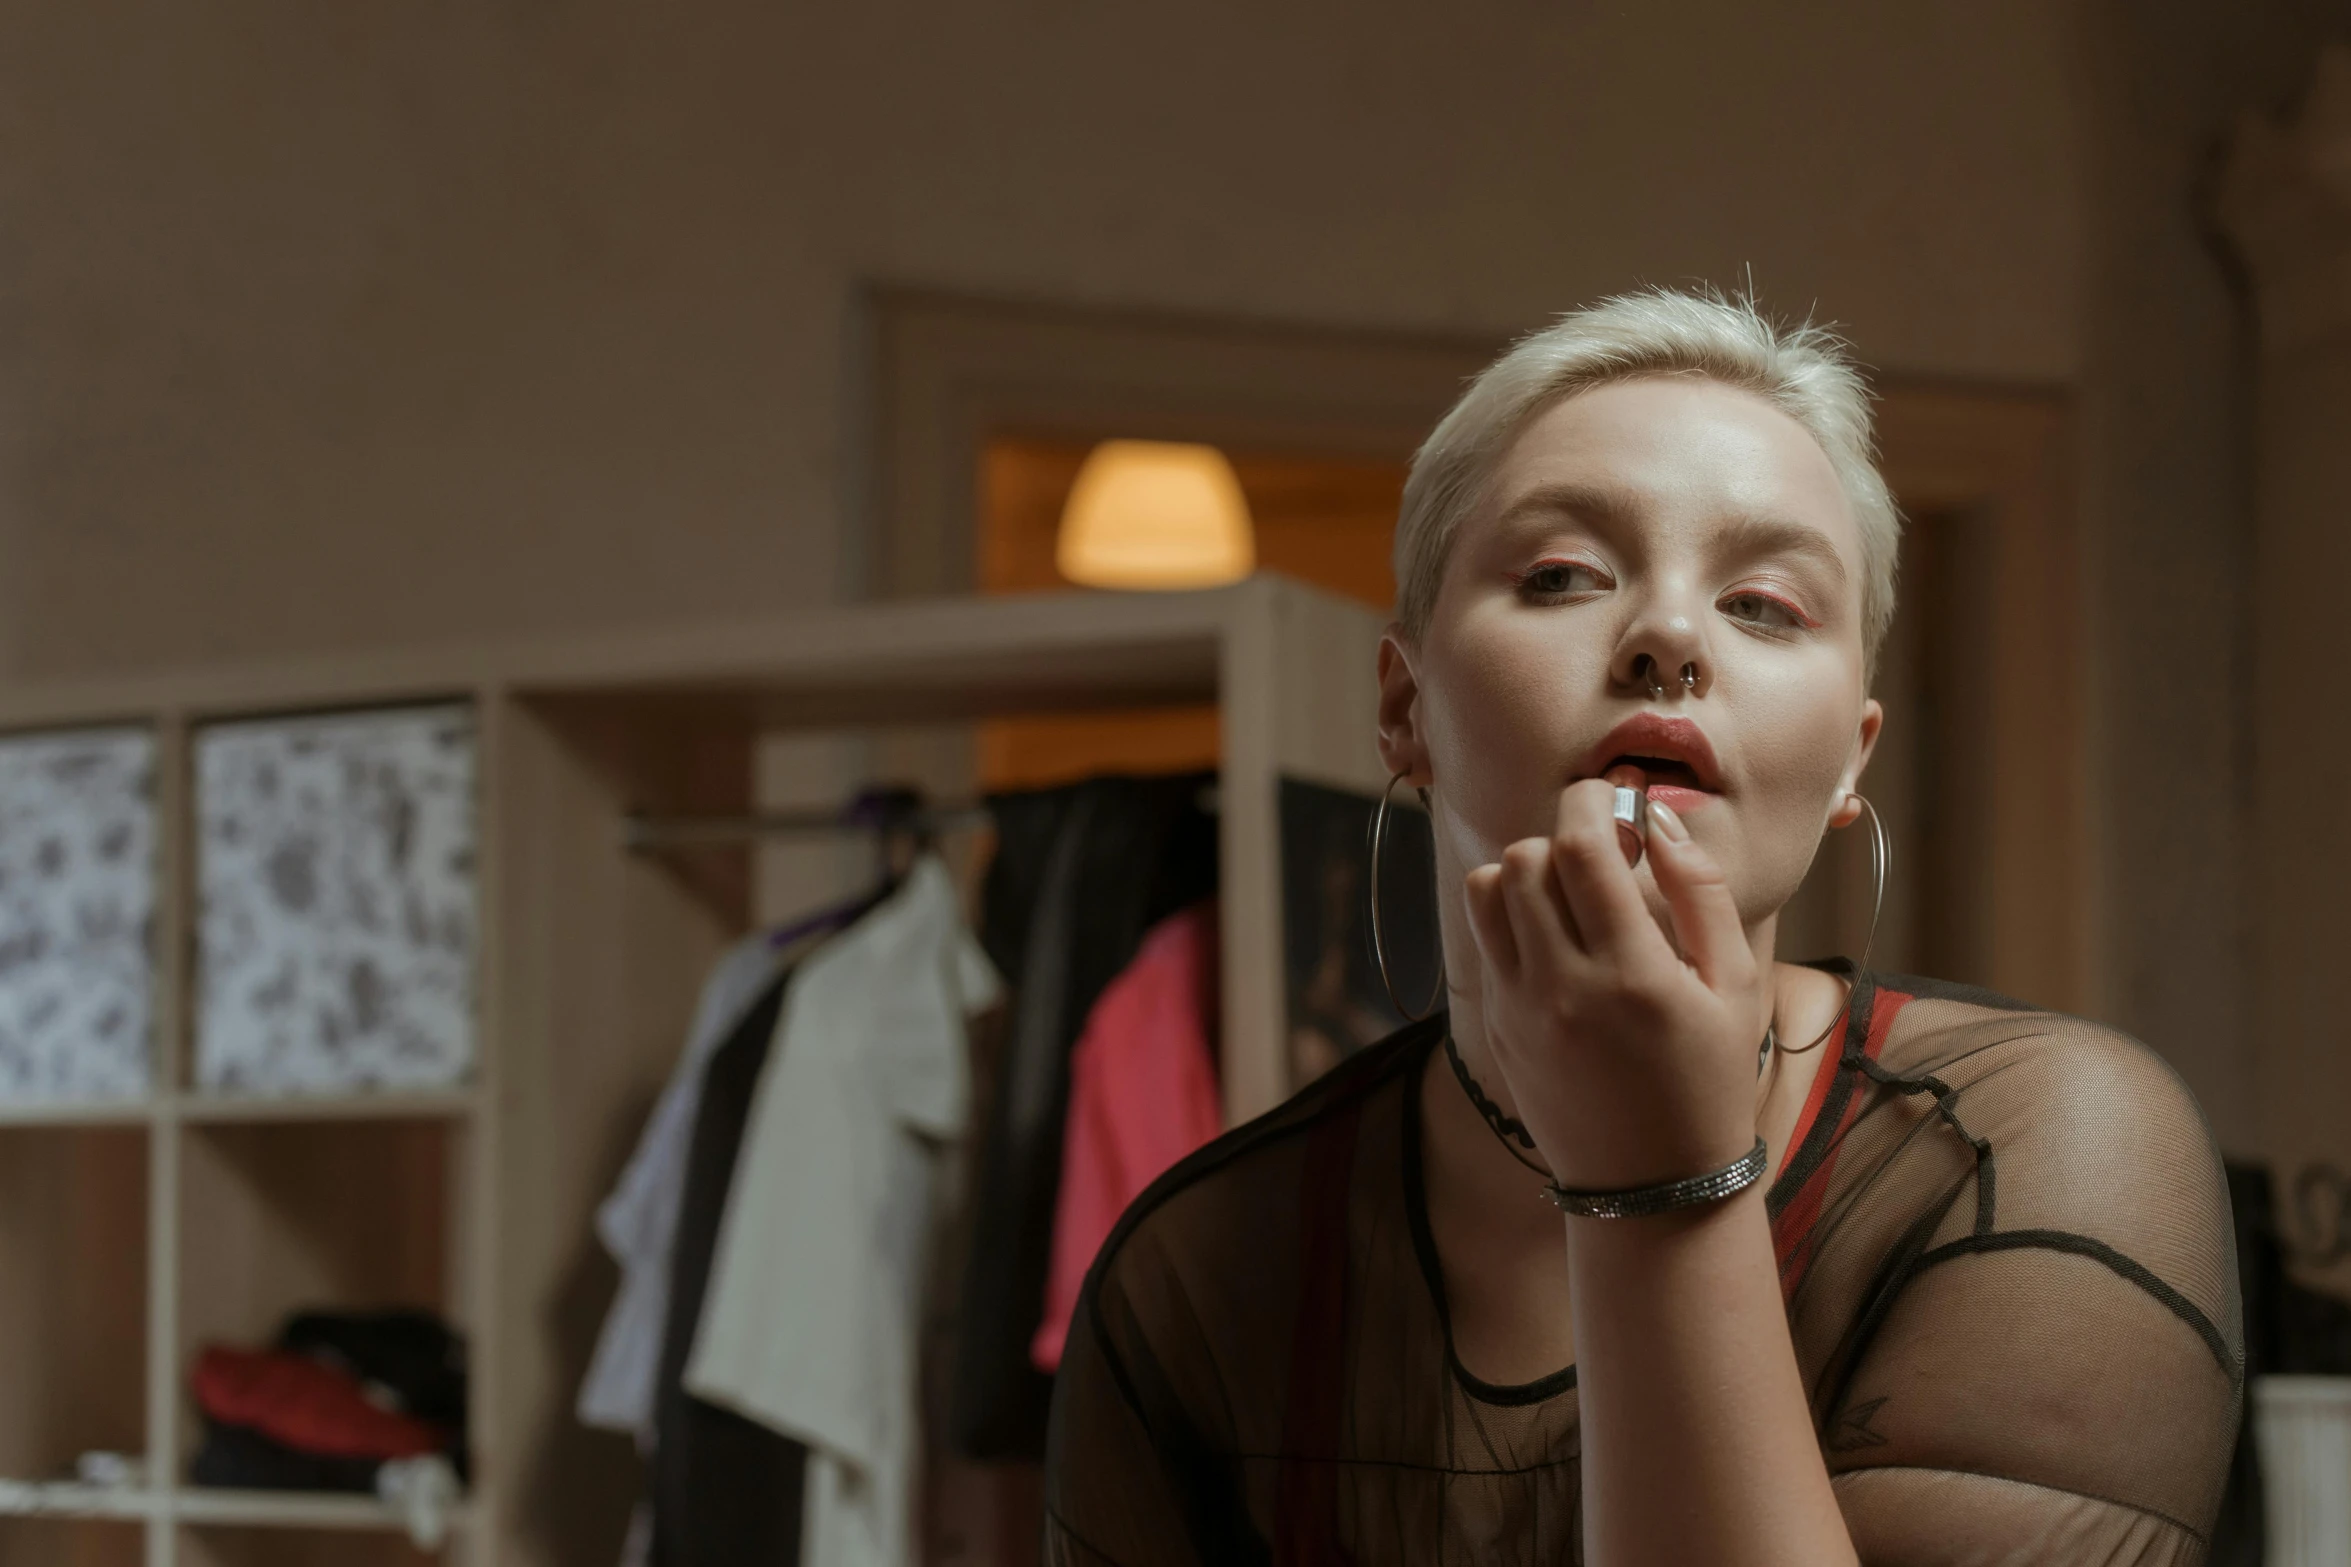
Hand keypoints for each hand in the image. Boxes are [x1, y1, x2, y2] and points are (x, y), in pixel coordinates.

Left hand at [1461, 780, 1765, 1191]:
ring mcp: (1519, 1009)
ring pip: (1487, 892)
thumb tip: (1660, 818)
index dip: (1590, 802)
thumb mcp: (1735, 988)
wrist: (1653, 1188)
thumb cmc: (1709, 1082)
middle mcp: (1562, 987)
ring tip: (1573, 895)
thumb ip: (1702, 894)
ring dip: (1526, 873)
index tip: (1614, 799)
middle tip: (1604, 856)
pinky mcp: (1496, 1027)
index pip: (1580, 847)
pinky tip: (1555, 936)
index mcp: (1632, 974)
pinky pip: (1484, 939)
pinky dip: (1510, 916)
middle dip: (1563, 839)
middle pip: (1524, 860)